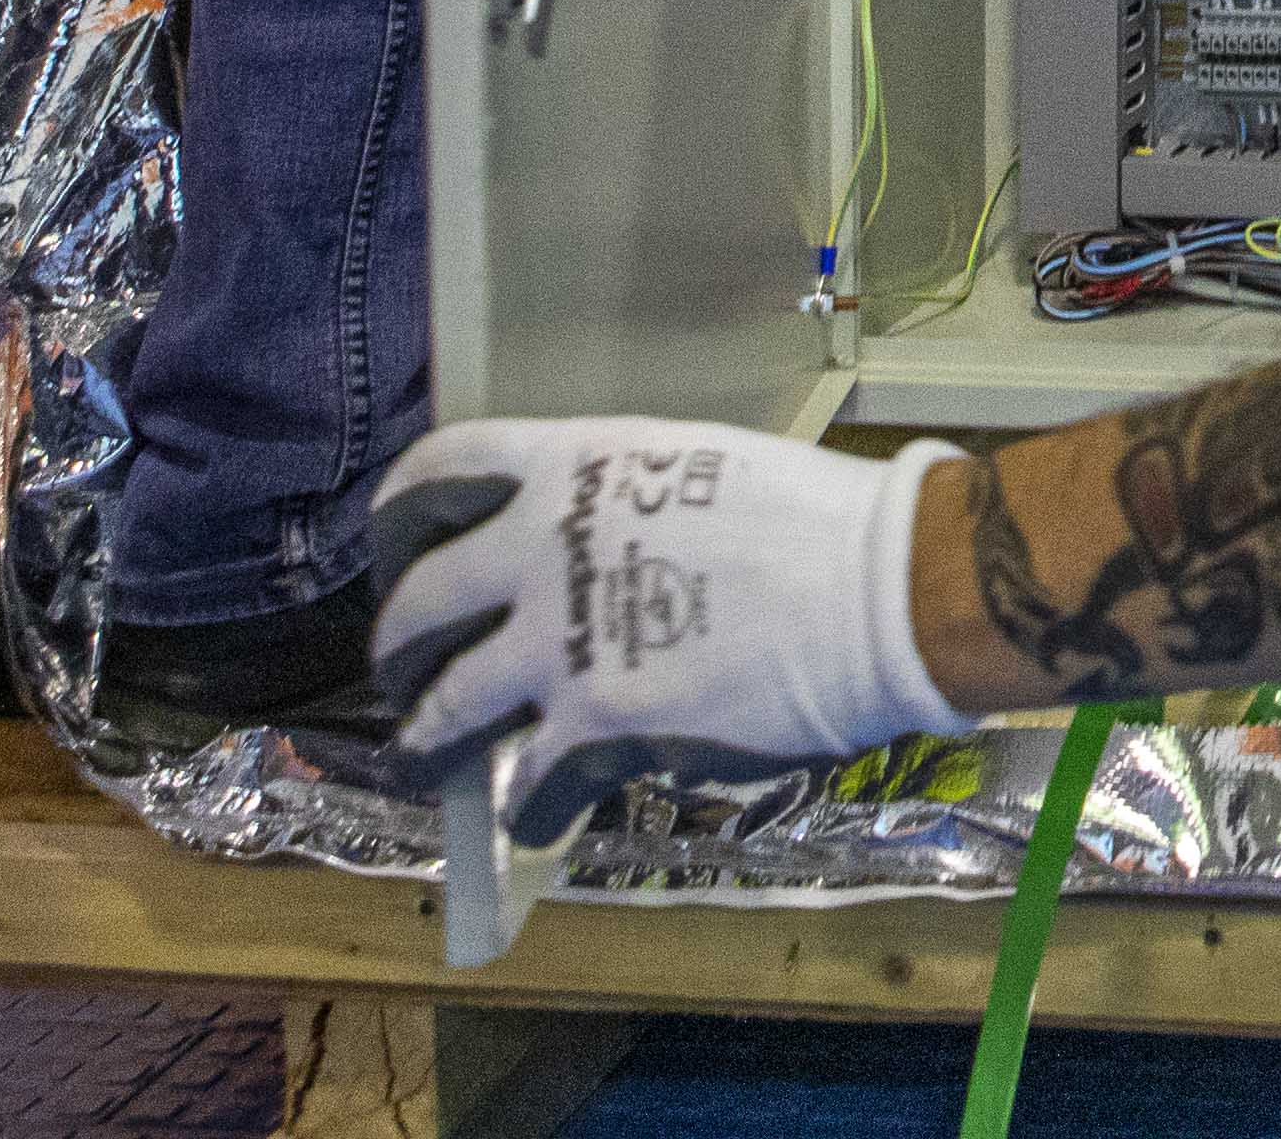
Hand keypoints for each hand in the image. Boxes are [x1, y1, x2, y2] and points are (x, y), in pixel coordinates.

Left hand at [362, 419, 966, 844]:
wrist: (881, 594)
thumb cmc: (817, 519)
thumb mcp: (694, 469)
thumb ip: (616, 505)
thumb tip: (589, 546)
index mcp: (571, 468)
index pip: (438, 472)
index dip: (400, 518)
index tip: (398, 548)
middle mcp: (542, 551)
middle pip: (419, 602)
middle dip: (398, 646)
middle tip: (406, 668)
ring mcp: (559, 646)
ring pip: (445, 706)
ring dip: (429, 737)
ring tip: (428, 754)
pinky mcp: (593, 730)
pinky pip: (527, 785)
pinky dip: (529, 807)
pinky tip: (542, 812)